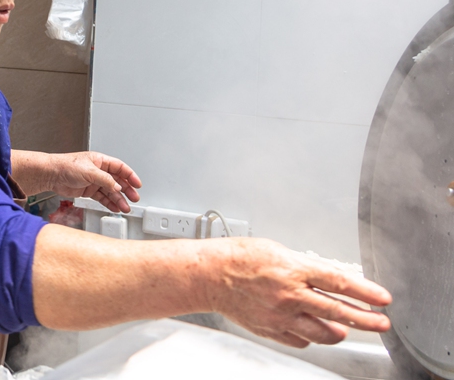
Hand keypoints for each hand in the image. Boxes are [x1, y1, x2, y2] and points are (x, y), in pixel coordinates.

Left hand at [44, 151, 141, 212]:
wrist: (51, 175)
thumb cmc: (66, 166)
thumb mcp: (89, 171)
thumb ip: (105, 180)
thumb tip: (117, 187)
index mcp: (100, 161)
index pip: (120, 167)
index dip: (130, 175)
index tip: (137, 184)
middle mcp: (98, 171)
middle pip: (117, 181)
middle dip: (127, 190)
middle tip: (134, 198)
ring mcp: (93, 181)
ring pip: (110, 191)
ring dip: (118, 199)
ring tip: (125, 208)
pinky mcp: (88, 191)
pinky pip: (102, 198)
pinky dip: (109, 203)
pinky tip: (115, 208)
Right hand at [208, 238, 391, 347]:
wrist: (208, 275)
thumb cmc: (237, 258)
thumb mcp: (278, 251)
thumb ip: (304, 267)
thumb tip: (328, 281)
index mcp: (292, 270)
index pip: (339, 282)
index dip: (366, 292)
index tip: (382, 299)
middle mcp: (289, 295)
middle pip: (338, 311)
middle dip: (366, 319)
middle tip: (381, 323)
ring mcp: (280, 316)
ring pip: (323, 332)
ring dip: (340, 331)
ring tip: (346, 329)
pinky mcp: (270, 329)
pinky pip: (300, 340)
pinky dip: (311, 336)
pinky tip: (312, 329)